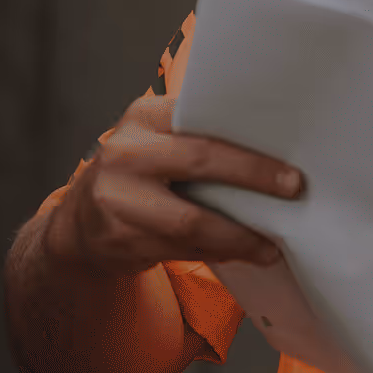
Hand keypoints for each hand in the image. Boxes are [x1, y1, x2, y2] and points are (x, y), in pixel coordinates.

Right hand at [43, 92, 302, 276]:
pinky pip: (182, 249)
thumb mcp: (155, 141)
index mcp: (142, 118)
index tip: (289, 165)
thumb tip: (272, 144)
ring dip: (239, 236)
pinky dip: (218, 253)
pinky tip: (241, 253)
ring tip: (270, 244)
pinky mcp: (121, 239)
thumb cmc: (136, 175)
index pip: (201, 123)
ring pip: (192, 221)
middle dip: (253, 178)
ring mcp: (118, 199)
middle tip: (292, 191)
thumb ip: (197, 135)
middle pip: (200, 163)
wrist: (80, 222)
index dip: (247, 147)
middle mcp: (125, 154)